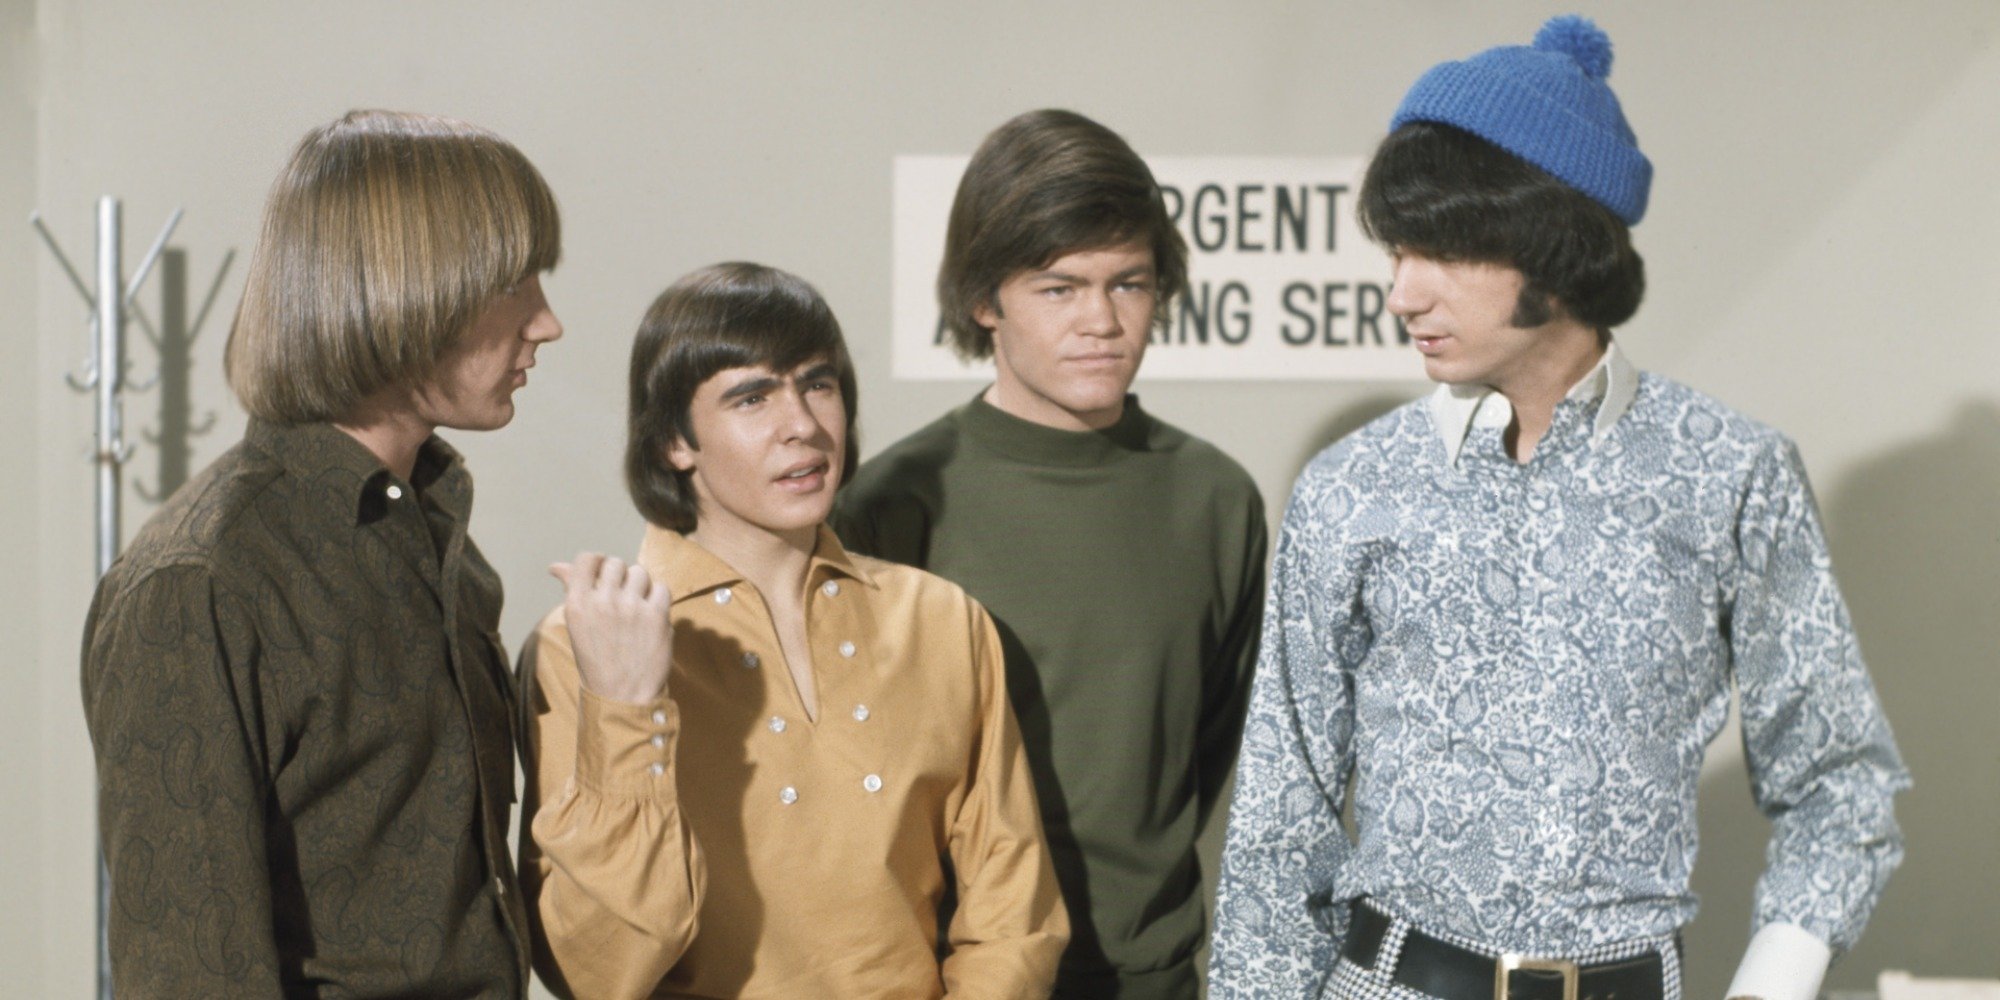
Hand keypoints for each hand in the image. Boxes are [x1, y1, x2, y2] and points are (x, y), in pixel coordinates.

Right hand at [551, 552, 673, 704]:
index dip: (597, 562)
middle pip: (616, 563)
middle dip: (620, 575)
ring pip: (640, 572)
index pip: (587, 558)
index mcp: (577, 603)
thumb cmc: (596, 660)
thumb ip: (572, 590)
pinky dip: (658, 599)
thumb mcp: (576, 626)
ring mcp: (631, 607)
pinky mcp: (656, 616)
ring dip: (640, 586)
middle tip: (621, 595)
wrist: (621, 696)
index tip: (602, 574)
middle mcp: (603, 601)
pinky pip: (661, 588)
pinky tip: (651, 615)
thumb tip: (556, 566)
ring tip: (636, 606)